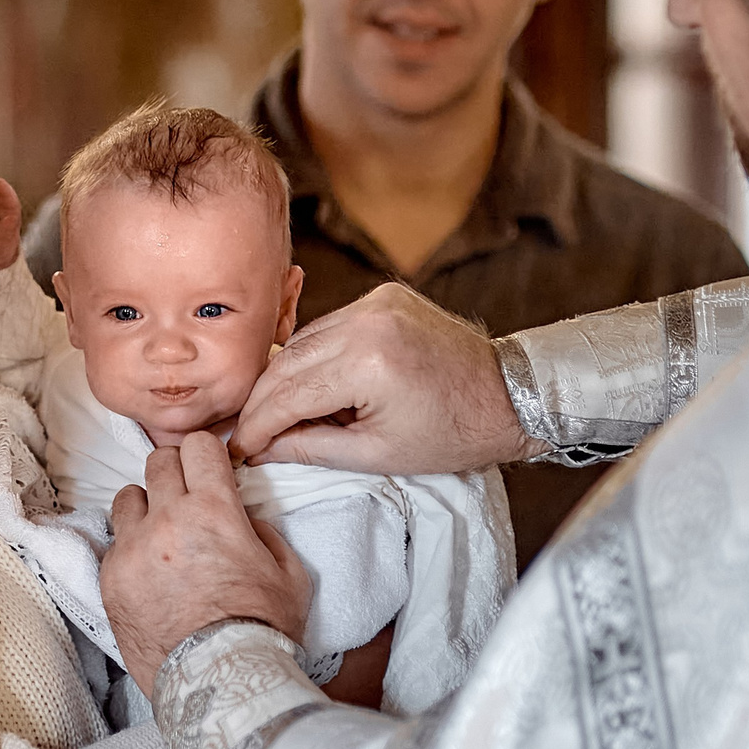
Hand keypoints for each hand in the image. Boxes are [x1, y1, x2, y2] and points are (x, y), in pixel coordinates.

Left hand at [104, 434, 310, 694]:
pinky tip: (149, 574)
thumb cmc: (262, 628)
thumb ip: (264, 531)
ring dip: (145, 508)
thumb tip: (241, 515)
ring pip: (127, 498)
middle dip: (175, 473)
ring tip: (161, 535)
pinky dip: (131, 551)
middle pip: (157, 461)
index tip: (209, 469)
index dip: (206, 454)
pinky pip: (114, 544)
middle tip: (186, 498)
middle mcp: (166, 520)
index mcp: (213, 510)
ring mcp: (132, 549)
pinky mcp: (110, 579)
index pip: (198, 445)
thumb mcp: (288, 572)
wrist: (219, 681)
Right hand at [235, 282, 531, 475]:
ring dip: (284, 378)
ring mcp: (376, 301)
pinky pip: (329, 327)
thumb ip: (312, 448)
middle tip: (244, 432)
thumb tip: (263, 449)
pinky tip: (310, 385)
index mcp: (367, 362)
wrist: (509, 396)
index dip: (257, 425)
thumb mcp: (377, 453)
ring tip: (275, 415)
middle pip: (287, 362)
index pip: (289, 394)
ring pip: (303, 341)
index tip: (239, 448)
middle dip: (262, 401)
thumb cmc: (454, 433)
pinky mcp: (384, 295)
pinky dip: (313, 356)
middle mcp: (366, 320)